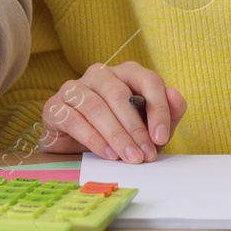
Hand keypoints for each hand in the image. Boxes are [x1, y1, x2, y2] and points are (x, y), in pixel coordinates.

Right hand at [40, 62, 187, 161]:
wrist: (78, 149)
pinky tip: (107, 155)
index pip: (147, 80)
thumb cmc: (119, 133)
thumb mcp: (148, 128)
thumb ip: (167, 113)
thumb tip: (175, 96)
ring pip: (95, 106)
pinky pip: (74, 119)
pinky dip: (93, 139)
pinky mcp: (55, 106)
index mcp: (125, 73)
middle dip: (135, 127)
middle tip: (145, 154)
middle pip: (118, 93)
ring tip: (128, 158)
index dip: (158, 108)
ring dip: (115, 135)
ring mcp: (74, 87)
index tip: (162, 137)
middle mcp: (99, 74)